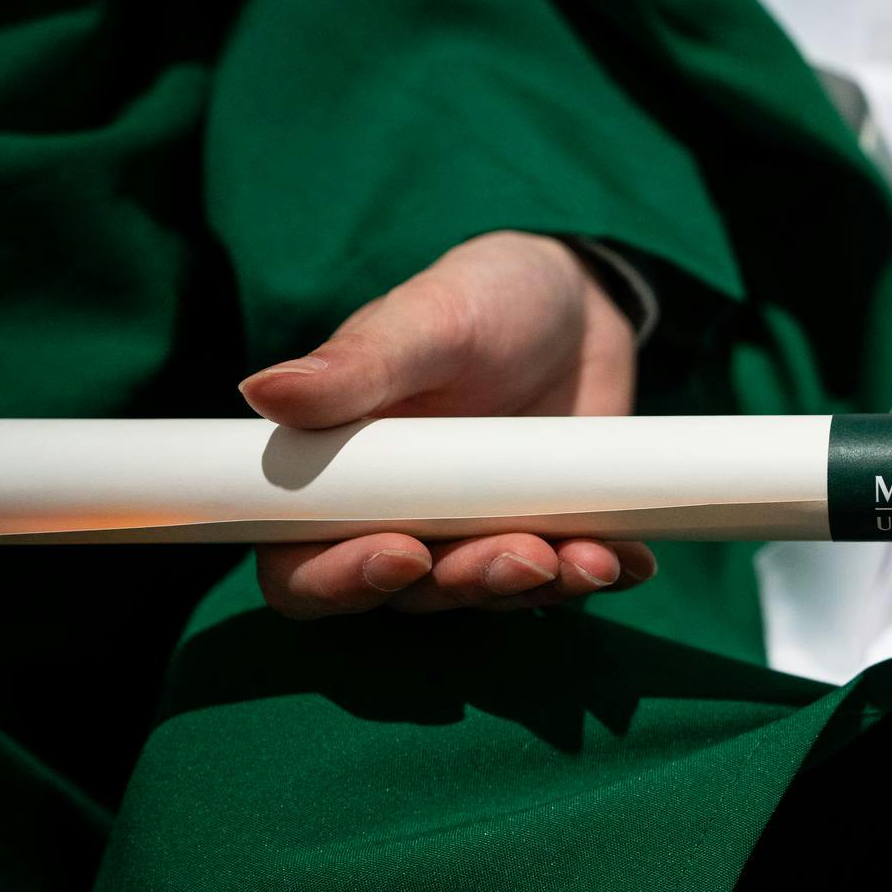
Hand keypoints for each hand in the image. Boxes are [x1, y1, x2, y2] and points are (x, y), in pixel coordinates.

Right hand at [239, 231, 656, 618]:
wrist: (577, 301)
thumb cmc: (481, 296)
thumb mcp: (427, 318)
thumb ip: (357, 365)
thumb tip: (261, 393)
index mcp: (338, 475)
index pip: (301, 564)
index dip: (337, 582)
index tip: (400, 554)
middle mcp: (399, 517)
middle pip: (407, 595)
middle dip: (464, 585)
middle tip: (522, 555)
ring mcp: (476, 533)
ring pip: (489, 594)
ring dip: (536, 588)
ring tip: (587, 560)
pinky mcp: (547, 533)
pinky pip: (567, 576)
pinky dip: (598, 574)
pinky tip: (630, 561)